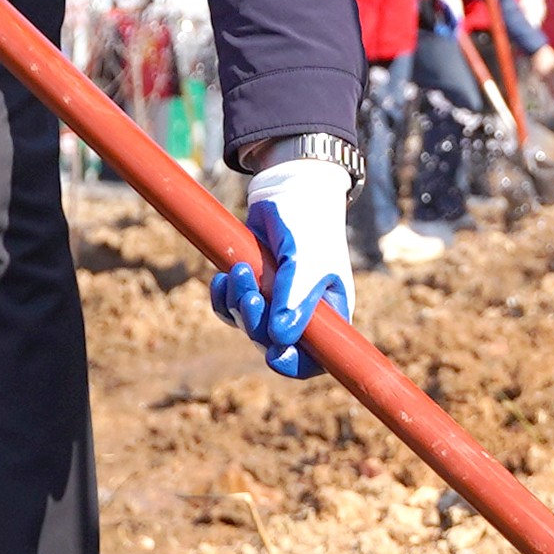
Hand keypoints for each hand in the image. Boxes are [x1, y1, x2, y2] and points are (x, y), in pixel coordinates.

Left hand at [211, 149, 355, 375]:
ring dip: (238, 304)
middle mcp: (303, 313)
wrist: (288, 189)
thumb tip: (279, 339)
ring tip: (238, 271)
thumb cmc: (309, 224)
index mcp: (330, 313)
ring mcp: (276, 302)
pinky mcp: (253, 287)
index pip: (315, 358)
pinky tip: (223, 276)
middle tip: (250, 293)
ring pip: (248, 326)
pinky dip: (223, 297)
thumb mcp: (307, 261)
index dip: (294, 364)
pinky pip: (230, 309)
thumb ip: (295, 299)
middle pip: (274, 344)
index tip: (273, 355)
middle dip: (256, 323)